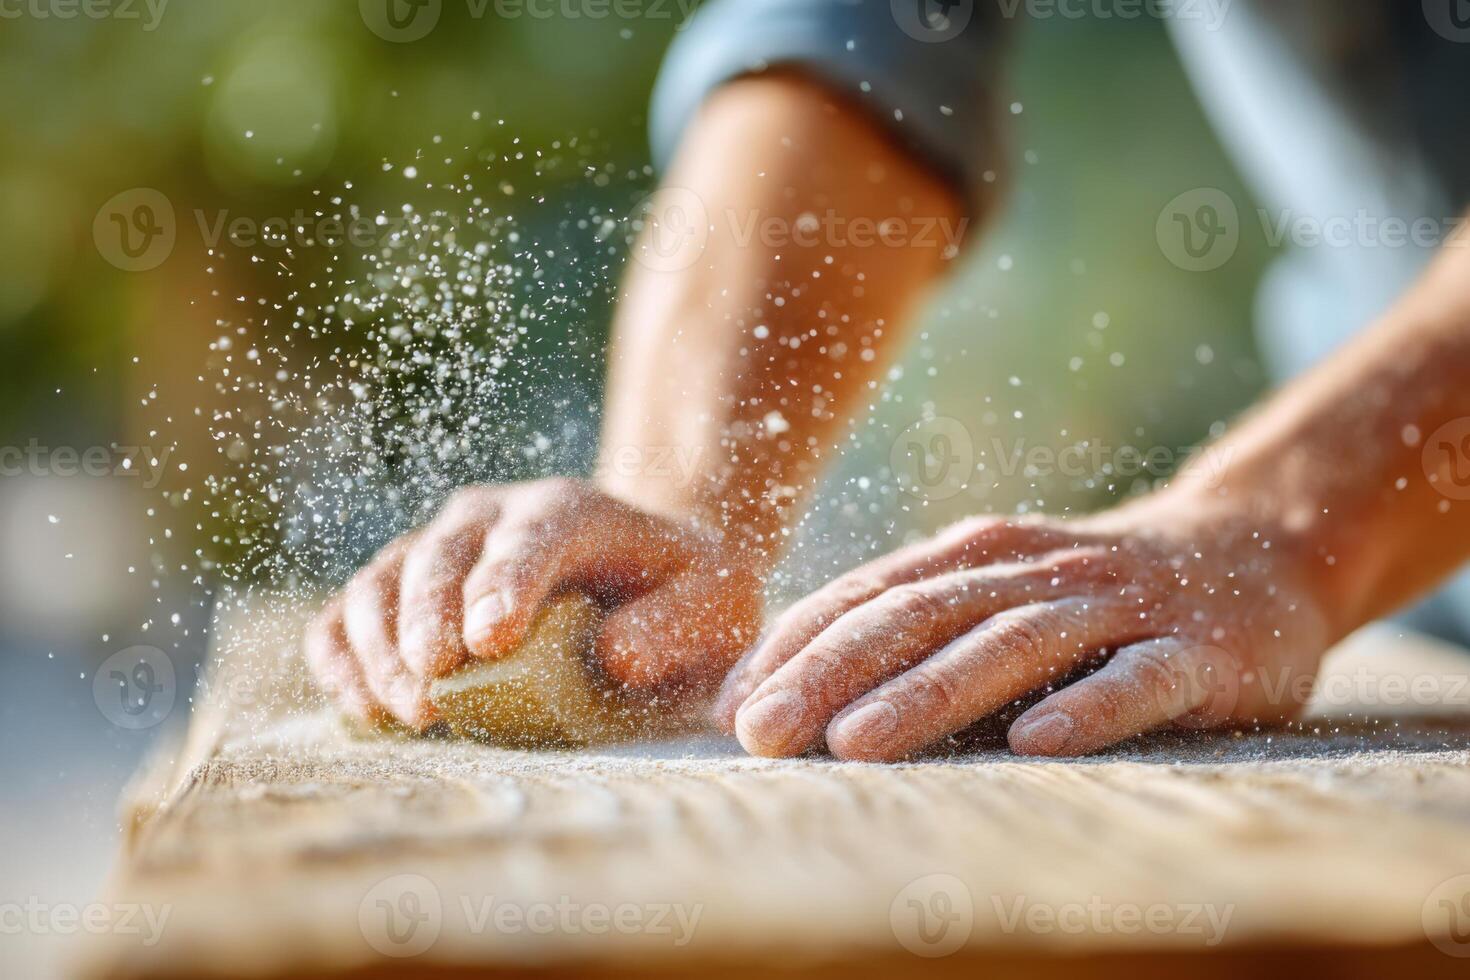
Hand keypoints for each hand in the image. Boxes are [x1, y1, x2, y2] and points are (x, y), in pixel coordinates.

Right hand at [306, 478, 763, 727]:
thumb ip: (679, 624)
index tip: (488, 643)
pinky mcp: (401, 586)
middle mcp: (493, 516)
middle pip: (441, 556)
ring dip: (380, 647)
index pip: (530, 538)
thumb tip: (616, 656)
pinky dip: (341, 655)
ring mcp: (438, 547)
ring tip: (404, 714)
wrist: (647, 577)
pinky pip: (348, 611)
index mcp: (571, 511)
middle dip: (428, 625)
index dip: (504, 586)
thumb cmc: (685, 597)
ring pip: (384, 580)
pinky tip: (360, 707)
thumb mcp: (717, 603)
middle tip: (433, 696)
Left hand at [714, 501, 1333, 759]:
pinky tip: (1039, 742)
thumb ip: (903, 633)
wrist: (1254, 550)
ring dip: (932, 693)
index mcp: (976, 558)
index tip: (730, 709)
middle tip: (763, 733)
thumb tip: (775, 696)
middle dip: (832, 674)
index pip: (870, 597)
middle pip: (921, 618)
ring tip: (858, 742)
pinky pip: (1140, 679)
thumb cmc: (1092, 595)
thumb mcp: (993, 594)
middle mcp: (1036, 572)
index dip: (796, 647)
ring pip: (1013, 646)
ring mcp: (1119, 606)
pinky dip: (1090, 707)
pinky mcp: (1199, 650)